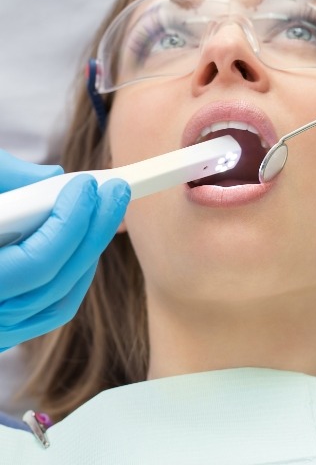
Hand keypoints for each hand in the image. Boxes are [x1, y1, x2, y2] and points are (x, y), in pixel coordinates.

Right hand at [0, 150, 129, 350]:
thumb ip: (3, 177)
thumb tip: (55, 177)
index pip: (35, 263)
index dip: (68, 224)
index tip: (86, 186)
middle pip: (55, 282)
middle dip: (91, 232)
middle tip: (114, 191)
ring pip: (58, 302)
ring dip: (87, 253)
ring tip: (101, 211)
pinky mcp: (0, 327)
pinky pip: (47, 310)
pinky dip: (71, 275)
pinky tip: (81, 240)